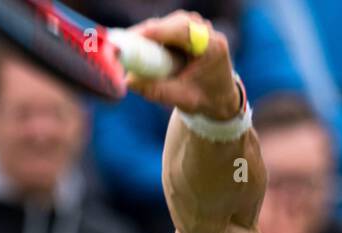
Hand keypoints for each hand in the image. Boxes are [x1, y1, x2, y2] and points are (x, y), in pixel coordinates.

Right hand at [126, 10, 240, 119]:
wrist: (220, 96)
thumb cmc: (205, 99)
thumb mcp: (183, 99)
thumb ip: (157, 91)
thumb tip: (128, 81)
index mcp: (212, 46)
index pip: (182, 30)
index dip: (157, 31)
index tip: (134, 37)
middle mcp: (205, 31)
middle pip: (170, 24)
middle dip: (145, 34)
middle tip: (121, 45)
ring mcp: (196, 26)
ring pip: (164, 24)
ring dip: (146, 35)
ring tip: (127, 48)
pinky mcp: (185, 27)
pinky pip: (164, 27)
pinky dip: (150, 36)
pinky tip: (136, 46)